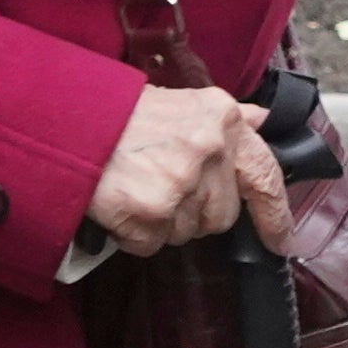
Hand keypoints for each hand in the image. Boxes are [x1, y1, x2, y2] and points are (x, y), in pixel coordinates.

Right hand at [90, 85, 293, 254]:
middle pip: (221, 214)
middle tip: (160, 186)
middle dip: (194, 212)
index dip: (276, 213)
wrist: (65, 122)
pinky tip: (120, 204)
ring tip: (135, 187)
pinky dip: (133, 234)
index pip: (265, 174)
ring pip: (187, 232)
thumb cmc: (119, 114)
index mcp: (222, 120)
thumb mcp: (181, 103)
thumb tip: (261, 122)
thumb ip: (225, 120)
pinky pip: (152, 244)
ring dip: (161, 221)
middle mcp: (209, 149)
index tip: (282, 238)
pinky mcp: (152, 211)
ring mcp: (182, 182)